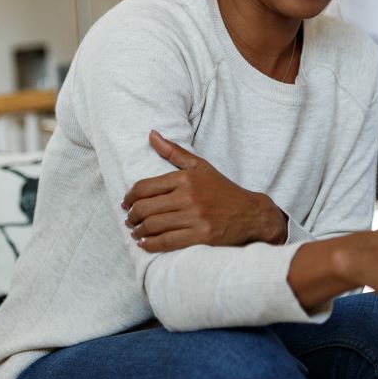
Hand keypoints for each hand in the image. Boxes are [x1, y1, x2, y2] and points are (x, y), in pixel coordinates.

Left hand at [122, 131, 287, 251]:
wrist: (251, 213)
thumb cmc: (222, 190)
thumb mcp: (201, 167)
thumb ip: (174, 152)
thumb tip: (151, 134)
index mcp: (186, 178)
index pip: (145, 187)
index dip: (130, 197)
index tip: (126, 203)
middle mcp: (189, 196)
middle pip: (146, 208)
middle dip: (132, 216)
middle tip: (129, 220)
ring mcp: (195, 217)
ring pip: (154, 225)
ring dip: (139, 231)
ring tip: (136, 232)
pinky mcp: (202, 236)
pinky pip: (167, 241)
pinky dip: (151, 244)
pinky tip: (145, 244)